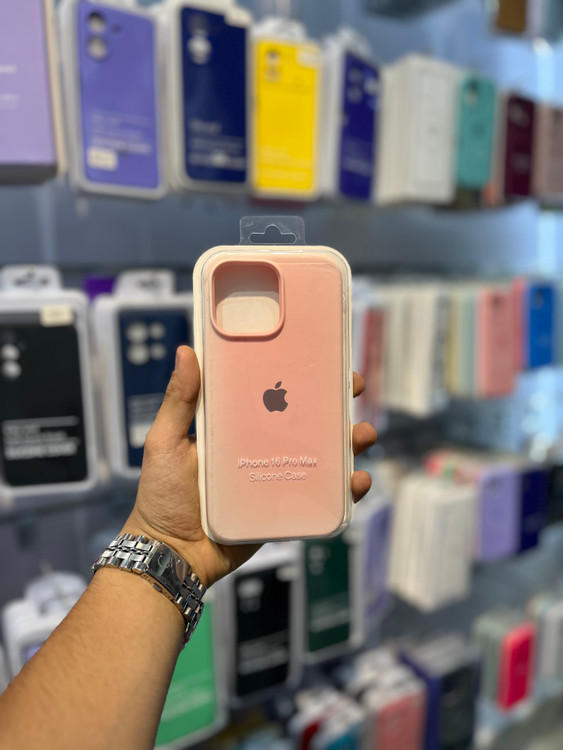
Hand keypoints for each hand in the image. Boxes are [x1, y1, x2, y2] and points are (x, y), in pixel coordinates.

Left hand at [124, 346, 377, 587]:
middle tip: (354, 388)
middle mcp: (262, 445)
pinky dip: (346, 489)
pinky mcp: (286, 506)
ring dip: (350, 442)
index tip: (323, 355)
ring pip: (323, 454)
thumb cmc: (162, 495)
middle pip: (307, 418)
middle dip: (337, 401)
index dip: (300, 373)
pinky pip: (322, 496)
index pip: (274, 391)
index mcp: (237, 424)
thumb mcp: (165, 441)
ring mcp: (277, 476)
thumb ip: (178, 401)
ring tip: (362, 435)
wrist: (172, 554)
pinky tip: (356, 481)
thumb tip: (186, 350)